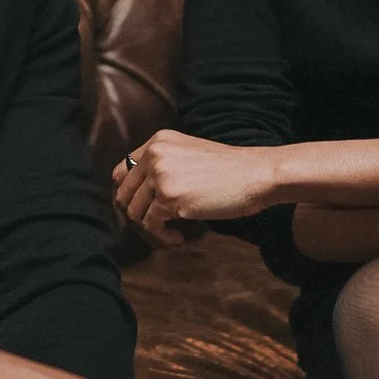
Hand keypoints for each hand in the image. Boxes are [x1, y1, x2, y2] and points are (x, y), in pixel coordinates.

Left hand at [111, 130, 280, 242]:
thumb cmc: (231, 170)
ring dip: (150, 229)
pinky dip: (162, 236)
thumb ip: (164, 166)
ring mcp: (160, 174)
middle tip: (154, 227)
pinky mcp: (168, 197)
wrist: (257, 174)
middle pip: (123, 193)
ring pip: (134, 212)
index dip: (127, 195)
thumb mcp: (190, 155)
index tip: (139, 210)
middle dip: (135, 215)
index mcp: (158, 141)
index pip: (122, 171)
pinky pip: (150, 225)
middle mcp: (155, 154)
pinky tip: (178, 237)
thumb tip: (140, 197)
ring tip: (170, 233)